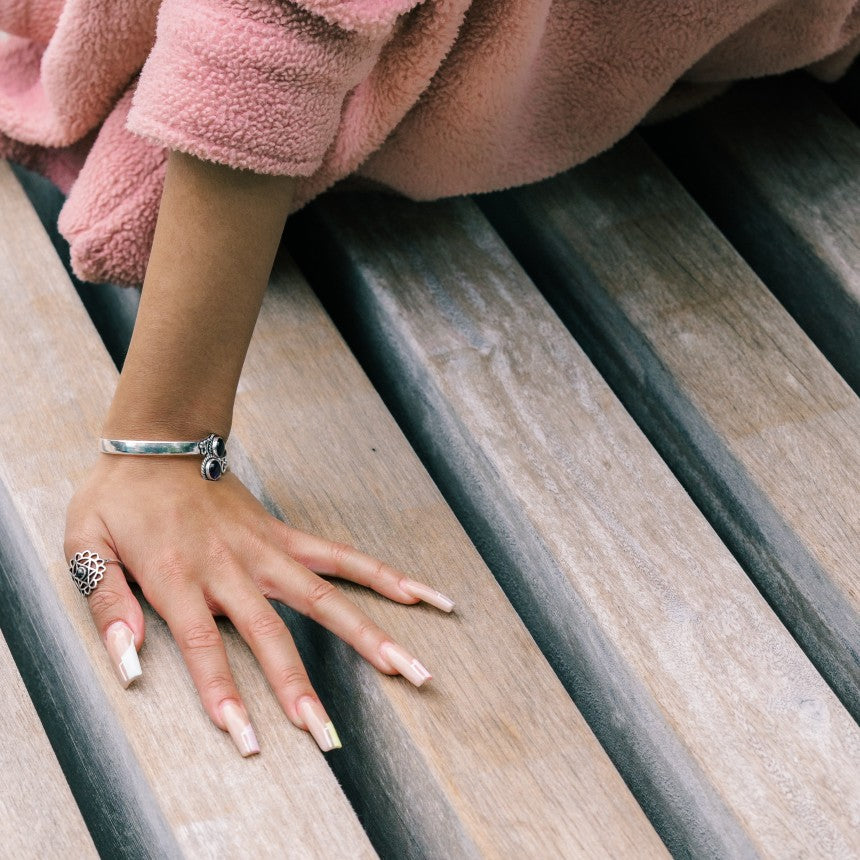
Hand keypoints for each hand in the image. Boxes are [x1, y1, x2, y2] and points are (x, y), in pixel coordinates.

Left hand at [64, 453, 454, 755]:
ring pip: (325, 597)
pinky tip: (417, 594)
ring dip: (368, 634)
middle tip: (328, 731)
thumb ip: (107, 603)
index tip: (249, 738)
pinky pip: (340, 556)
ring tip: (409, 666)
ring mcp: (267, 550)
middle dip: (300, 686)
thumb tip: (129, 661)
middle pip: (273, 633)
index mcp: (179, 576)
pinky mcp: (286, 536)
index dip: (226, 693)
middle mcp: (232, 567)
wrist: (161, 442)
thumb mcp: (86, 544)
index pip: (204, 646)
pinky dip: (380, 575)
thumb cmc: (120, 498)